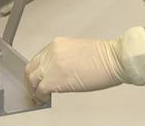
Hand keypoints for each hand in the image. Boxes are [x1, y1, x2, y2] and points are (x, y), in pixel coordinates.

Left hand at [25, 26, 144, 103]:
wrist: (114, 60)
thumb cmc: (104, 57)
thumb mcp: (78, 51)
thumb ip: (63, 59)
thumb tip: (57, 73)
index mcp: (57, 44)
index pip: (38, 58)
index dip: (36, 71)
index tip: (37, 79)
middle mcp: (52, 52)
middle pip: (31, 68)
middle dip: (30, 81)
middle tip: (34, 90)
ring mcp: (52, 65)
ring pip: (31, 79)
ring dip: (33, 90)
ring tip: (38, 97)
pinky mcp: (55, 79)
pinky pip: (40, 90)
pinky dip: (39, 97)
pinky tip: (44, 100)